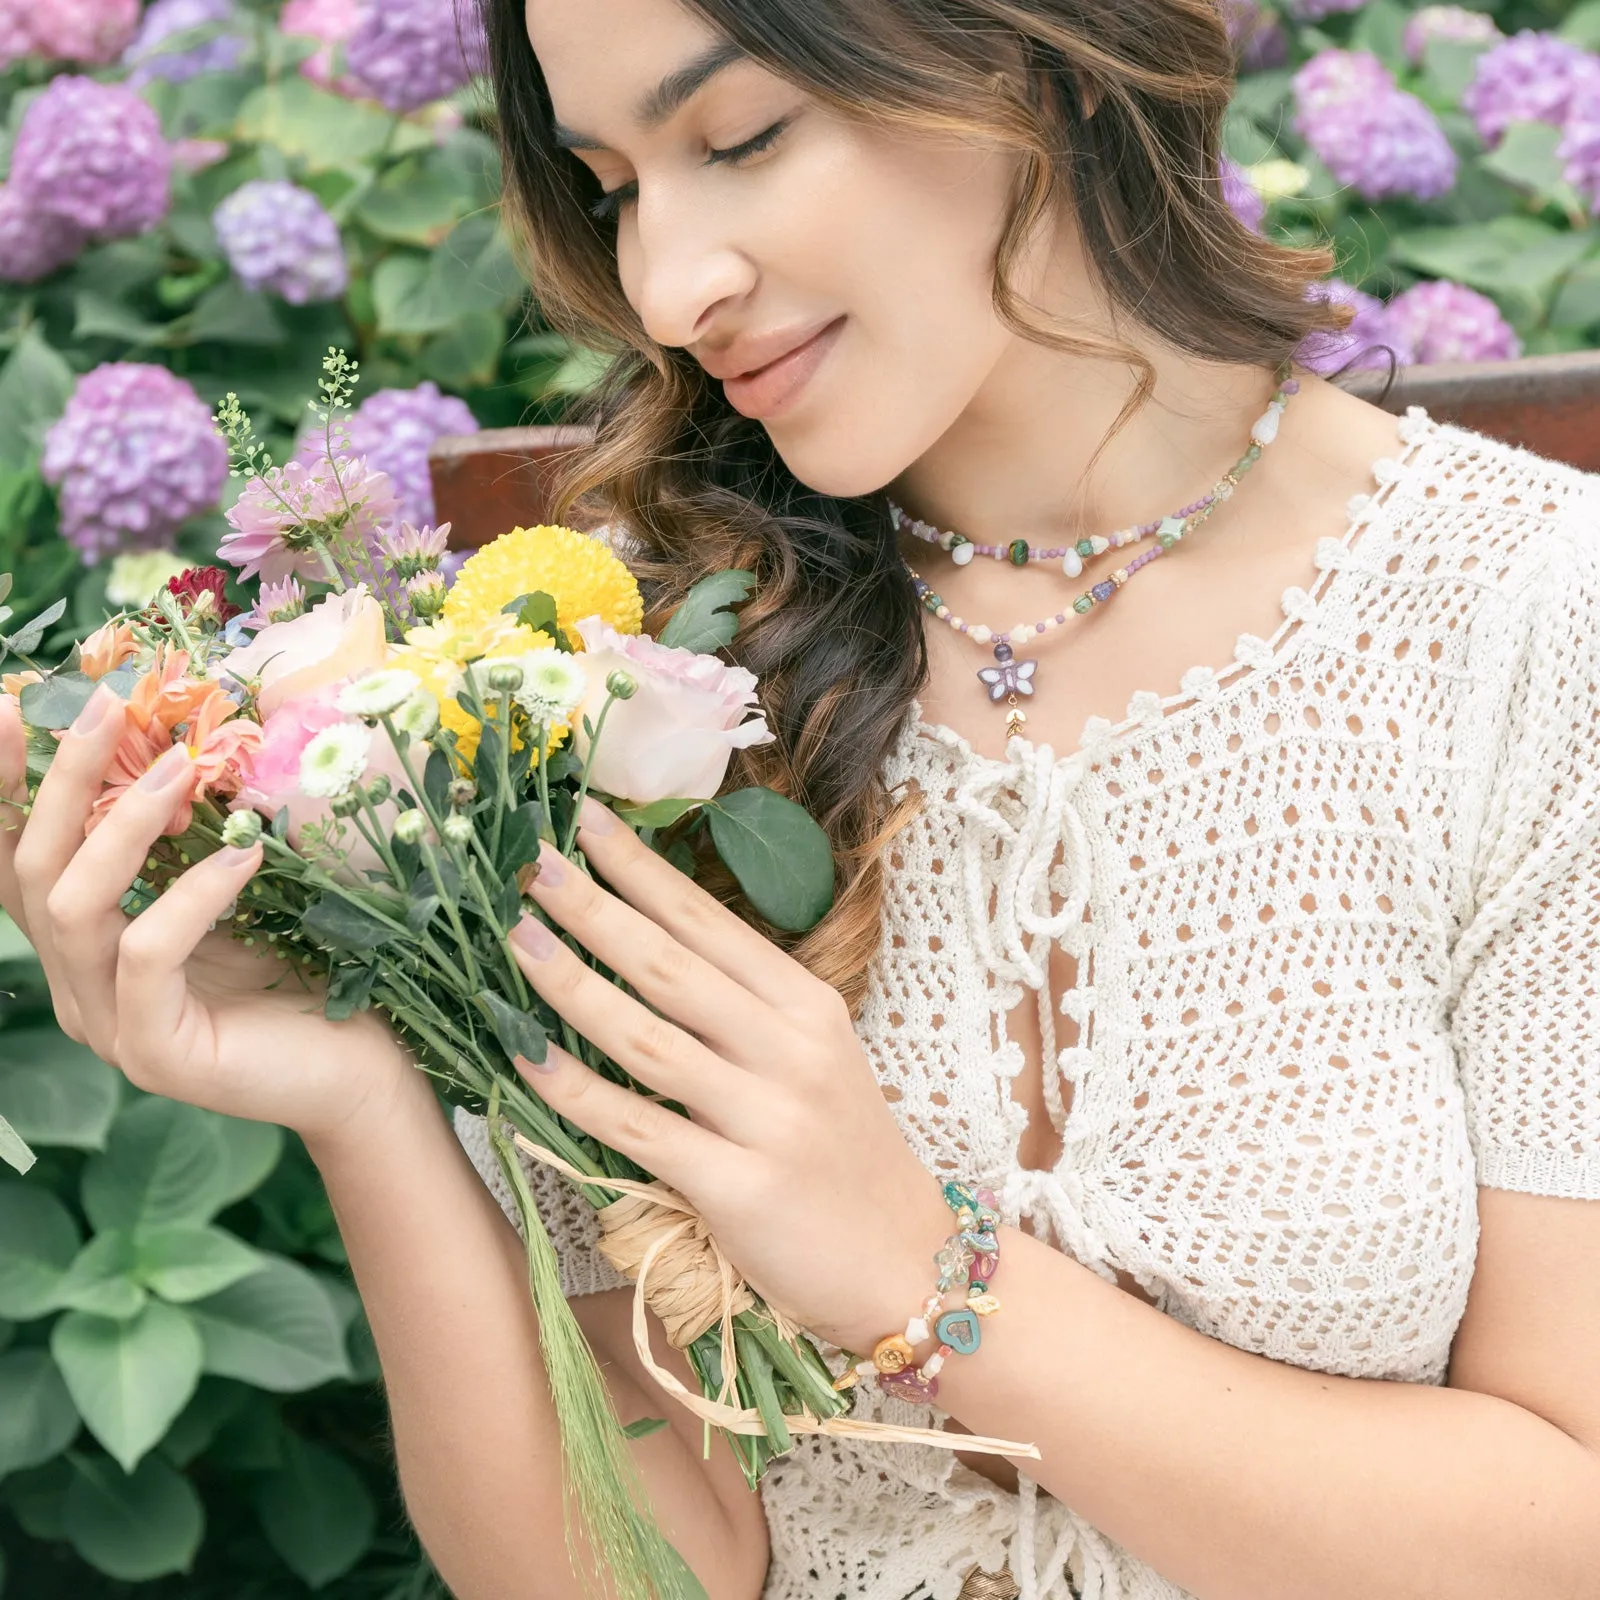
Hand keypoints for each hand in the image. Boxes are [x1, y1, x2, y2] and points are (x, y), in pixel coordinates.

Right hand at [0, 687, 414, 1145]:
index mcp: (86, 945)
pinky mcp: (155, 1052)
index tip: (11, 703)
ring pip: (73, 909)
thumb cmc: (302, 969)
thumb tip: (181, 738)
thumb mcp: (234, 891)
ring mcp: (108, 1025)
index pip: (19, 859)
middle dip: (63, 780)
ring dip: (122, 827)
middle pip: (33, 870)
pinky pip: (146, 956)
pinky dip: (189, 896)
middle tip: (106, 708)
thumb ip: (190, 839)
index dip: (4, 787)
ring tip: (180, 770)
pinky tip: (244, 859)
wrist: (362, 1068)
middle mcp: (79, 986)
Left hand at [508, 798, 950, 1355]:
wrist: (902, 1259)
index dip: (642, 870)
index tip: (585, 820)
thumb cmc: (843, 1151)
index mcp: (806, 1005)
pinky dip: (577, 1091)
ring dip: (573, 985)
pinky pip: (638, 1128)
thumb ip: (745, 1007)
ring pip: (647, 1038)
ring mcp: (766, 1116)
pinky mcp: (738, 1186)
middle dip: (597, 909)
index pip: (710, 921)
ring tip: (517, 939)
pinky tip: (528, 1057)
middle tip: (533, 863)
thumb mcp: (815, 1056)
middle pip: (672, 966)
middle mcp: (789, 1050)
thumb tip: (645, 944)